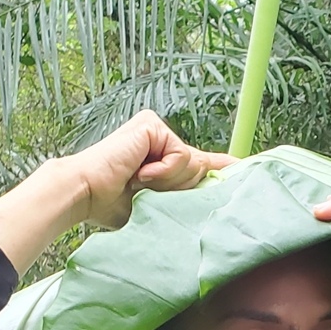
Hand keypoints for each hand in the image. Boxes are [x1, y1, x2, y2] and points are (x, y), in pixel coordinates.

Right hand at [61, 111, 233, 229]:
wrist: (86, 194)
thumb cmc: (112, 204)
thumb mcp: (155, 204)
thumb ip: (181, 197)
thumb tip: (211, 199)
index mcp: (159, 158)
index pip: (198, 162)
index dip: (221, 167)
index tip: (244, 168)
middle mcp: (158, 139)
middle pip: (198, 167)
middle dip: (181, 186)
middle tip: (146, 189)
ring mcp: (155, 129)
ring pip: (190, 162)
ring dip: (169, 181)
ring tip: (139, 182)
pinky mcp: (151, 125)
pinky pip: (179, 155)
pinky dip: (164, 171)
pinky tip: (139, 173)